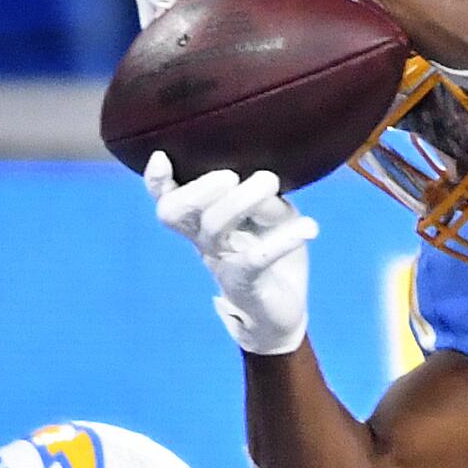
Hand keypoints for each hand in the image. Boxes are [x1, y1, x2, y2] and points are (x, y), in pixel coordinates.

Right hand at [146, 152, 316, 355]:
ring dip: (241, 200)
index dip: (157, 182)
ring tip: (270, 181)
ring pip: (214, 228)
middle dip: (198, 189)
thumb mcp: (274, 215)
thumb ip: (265, 198)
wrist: (282, 311)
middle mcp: (204, 239)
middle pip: (176, 212)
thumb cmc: (271, 251)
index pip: (169, 199)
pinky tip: (310, 227)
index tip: (162, 157)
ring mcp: (222, 261)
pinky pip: (256, 259)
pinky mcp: (245, 283)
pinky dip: (282, 240)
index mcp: (202, 220)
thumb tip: (264, 181)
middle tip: (230, 175)